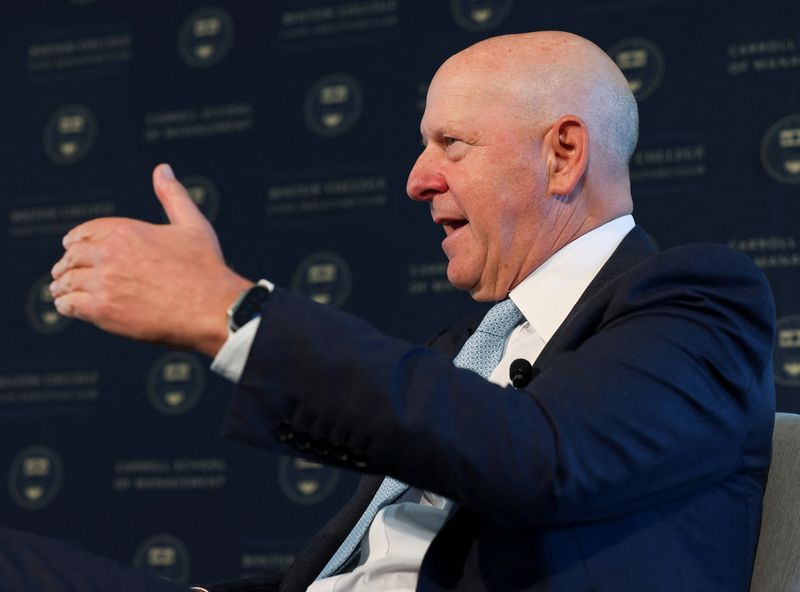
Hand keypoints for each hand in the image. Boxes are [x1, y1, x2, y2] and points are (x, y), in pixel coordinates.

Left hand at [50, 164, 251, 356]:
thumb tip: (163, 170)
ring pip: (68, 281)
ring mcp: (104, 283)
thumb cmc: (206, 268)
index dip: (76, 238)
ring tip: (60, 290)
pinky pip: (70, 305)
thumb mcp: (192, 224)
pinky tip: (67, 305)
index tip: (70, 245)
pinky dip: (66, 304)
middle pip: (73, 257)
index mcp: (127, 231)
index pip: (87, 232)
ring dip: (61, 285)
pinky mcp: (103, 310)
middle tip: (62, 271)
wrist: (211, 306)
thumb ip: (173, 195)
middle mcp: (110, 254)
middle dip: (67, 263)